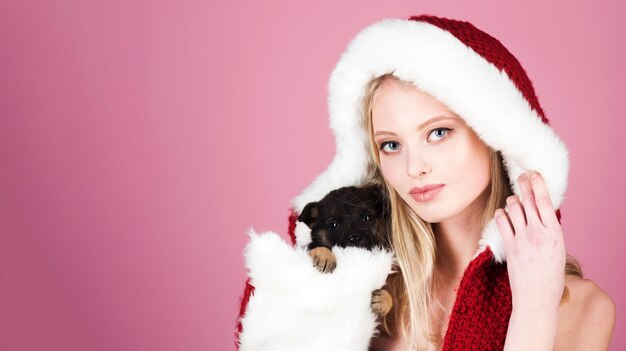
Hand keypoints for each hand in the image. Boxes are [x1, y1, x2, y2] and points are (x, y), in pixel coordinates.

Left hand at [494, 170, 565, 312]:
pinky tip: (502, 214)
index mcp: (555, 233)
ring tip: (513, 200)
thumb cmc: (550, 277)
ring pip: (514, 208)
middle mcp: (539, 233)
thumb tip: (541, 214)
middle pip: (529, 200)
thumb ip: (549, 231)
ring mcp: (523, 239)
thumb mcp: (558, 250)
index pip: (546, 202)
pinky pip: (502, 222)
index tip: (535, 174)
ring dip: (512, 201)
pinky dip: (501, 214)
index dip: (539, 185)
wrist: (537, 297)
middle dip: (525, 184)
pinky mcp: (510, 246)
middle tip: (521, 175)